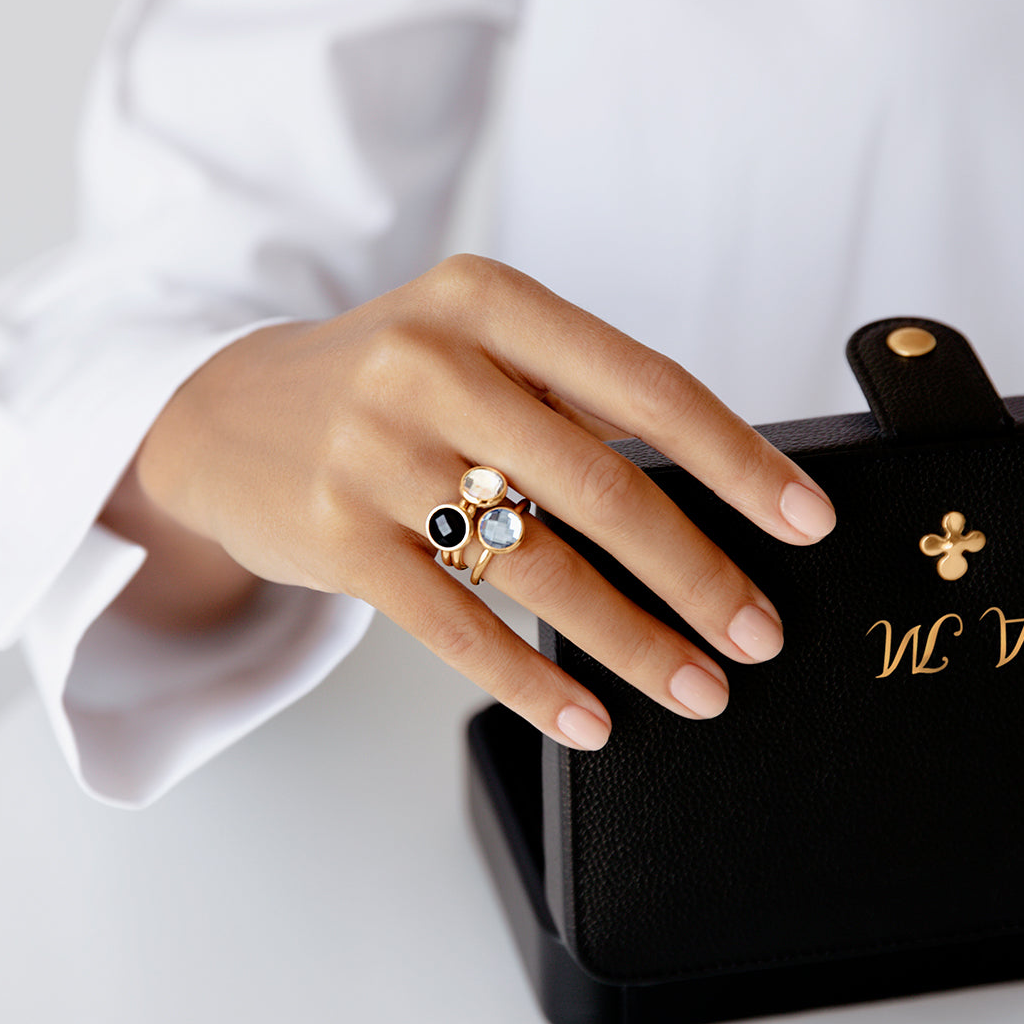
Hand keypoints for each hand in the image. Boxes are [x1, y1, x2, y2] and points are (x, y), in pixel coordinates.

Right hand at [125, 255, 835, 749]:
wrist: (219, 414)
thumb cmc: (378, 383)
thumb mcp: (468, 346)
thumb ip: (567, 398)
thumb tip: (702, 491)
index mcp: (486, 303)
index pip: (644, 384)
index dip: (735, 459)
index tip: (804, 521)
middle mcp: (429, 367)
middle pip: (600, 487)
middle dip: (697, 573)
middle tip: (759, 634)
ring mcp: (375, 455)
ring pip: (535, 568)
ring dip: (632, 641)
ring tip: (698, 688)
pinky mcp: (336, 538)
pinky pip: (455, 627)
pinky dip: (530, 682)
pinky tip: (590, 720)